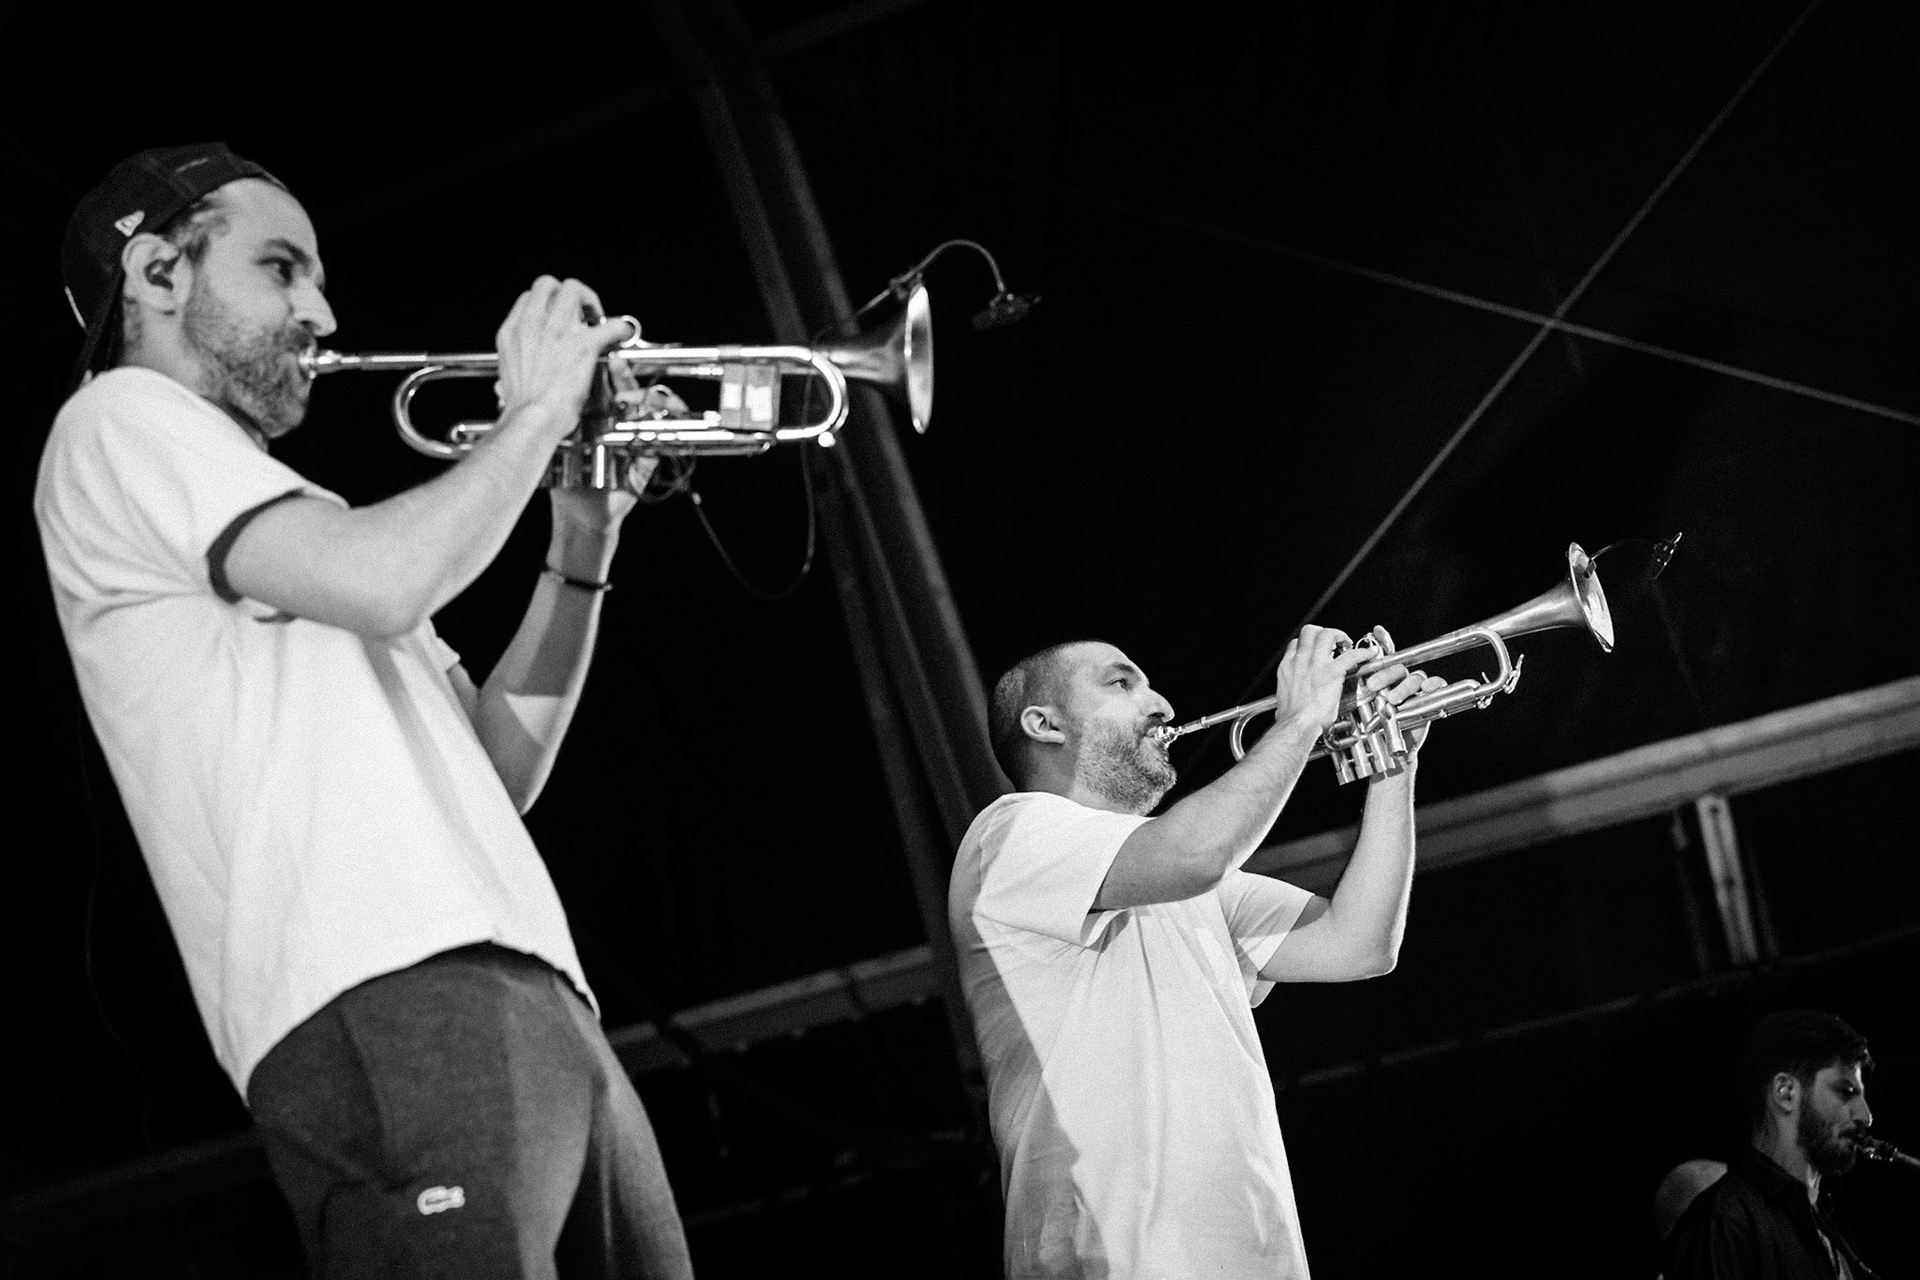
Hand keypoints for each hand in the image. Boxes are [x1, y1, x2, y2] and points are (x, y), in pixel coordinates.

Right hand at [495, 276, 635, 440]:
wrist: (532, 419)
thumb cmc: (522, 407)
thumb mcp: (509, 372)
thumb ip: (520, 356)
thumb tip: (528, 356)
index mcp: (512, 331)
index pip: (528, 297)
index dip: (546, 303)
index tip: (558, 317)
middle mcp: (532, 324)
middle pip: (548, 283)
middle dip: (567, 293)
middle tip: (580, 313)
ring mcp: (557, 331)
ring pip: (574, 289)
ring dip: (590, 301)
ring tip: (597, 320)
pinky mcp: (584, 345)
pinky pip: (611, 324)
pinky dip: (620, 329)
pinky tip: (621, 336)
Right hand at [1272, 624, 1370, 734]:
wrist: (1297, 725)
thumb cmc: (1292, 718)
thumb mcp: (1283, 698)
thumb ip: (1289, 692)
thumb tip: (1290, 699)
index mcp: (1287, 667)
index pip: (1296, 643)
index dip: (1308, 643)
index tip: (1316, 648)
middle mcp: (1300, 661)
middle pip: (1310, 631)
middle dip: (1323, 632)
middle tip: (1333, 641)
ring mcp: (1316, 664)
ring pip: (1327, 634)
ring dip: (1339, 635)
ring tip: (1347, 643)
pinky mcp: (1332, 672)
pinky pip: (1351, 655)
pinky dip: (1362, 652)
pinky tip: (1367, 654)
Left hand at [1353, 625, 1447, 755]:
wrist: (1387, 751)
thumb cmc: (1372, 728)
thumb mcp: (1357, 707)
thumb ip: (1351, 689)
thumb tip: (1336, 673)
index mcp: (1382, 678)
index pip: (1383, 655)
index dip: (1381, 640)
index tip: (1376, 630)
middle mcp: (1399, 680)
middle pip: (1397, 666)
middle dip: (1384, 674)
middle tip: (1372, 685)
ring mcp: (1414, 689)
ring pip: (1414, 677)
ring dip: (1402, 687)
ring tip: (1390, 700)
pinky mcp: (1429, 699)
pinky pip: (1436, 685)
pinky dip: (1431, 686)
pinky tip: (1424, 691)